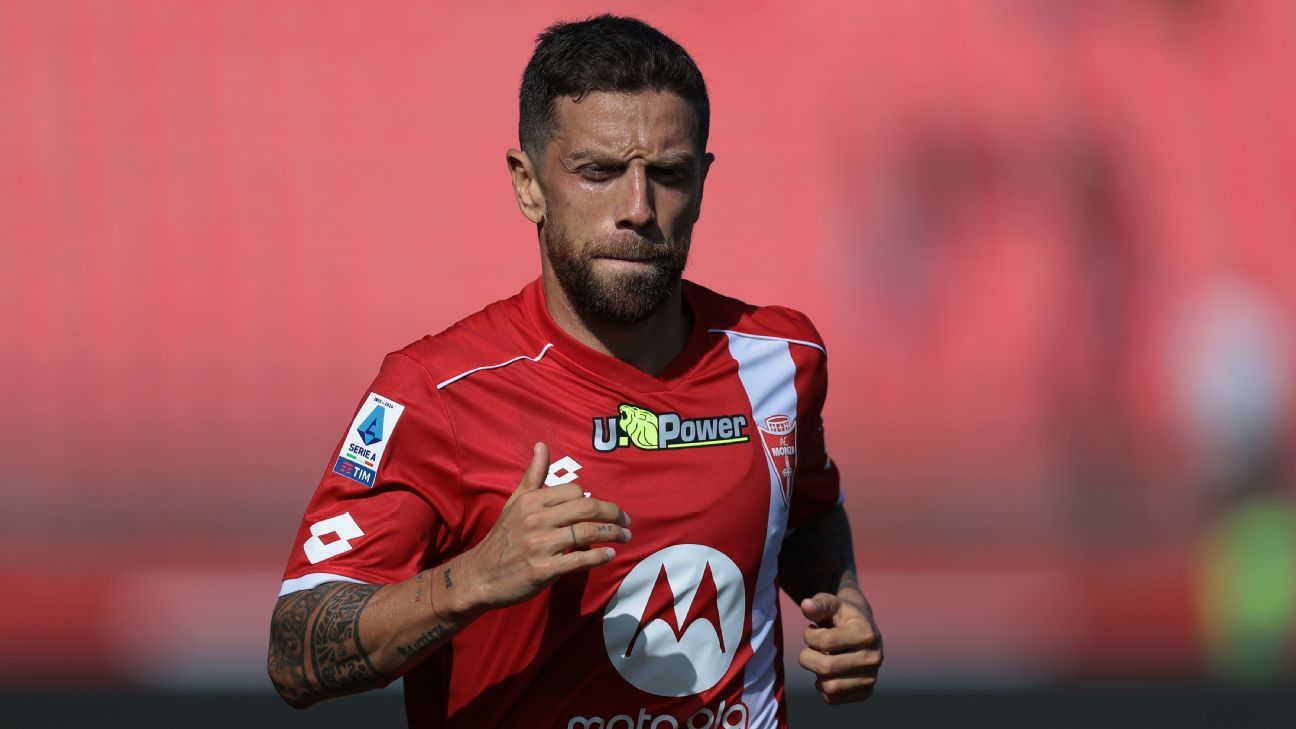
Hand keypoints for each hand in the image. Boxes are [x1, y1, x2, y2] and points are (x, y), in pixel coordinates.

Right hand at [453, 442, 630, 617]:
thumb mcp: (515, 503)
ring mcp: (539, 545)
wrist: (480, 576)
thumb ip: (533, 475)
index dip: (597, 500)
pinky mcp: (542, 569)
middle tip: (628, 521)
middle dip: (613, 514)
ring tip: (625, 537)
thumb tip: (541, 445)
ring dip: (613, 534)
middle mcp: (536, 519)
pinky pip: (579, 559)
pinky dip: (599, 556)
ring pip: (587, 532)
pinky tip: (609, 555)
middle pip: (587, 508)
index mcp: (531, 501)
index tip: (608, 510)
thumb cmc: (503, 538)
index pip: (576, 491)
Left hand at [798, 591, 882, 703]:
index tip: (812, 629)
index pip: (825, 641)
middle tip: (811, 648)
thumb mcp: (831, 603)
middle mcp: (874, 658)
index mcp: (866, 634)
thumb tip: (806, 605)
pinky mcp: (865, 692)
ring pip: (829, 687)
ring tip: (822, 658)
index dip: (809, 635)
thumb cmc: (842, 614)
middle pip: (825, 668)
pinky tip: (828, 672)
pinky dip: (822, 686)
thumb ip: (819, 604)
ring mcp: (872, 678)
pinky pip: (832, 698)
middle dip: (807, 657)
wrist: (862, 628)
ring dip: (816, 673)